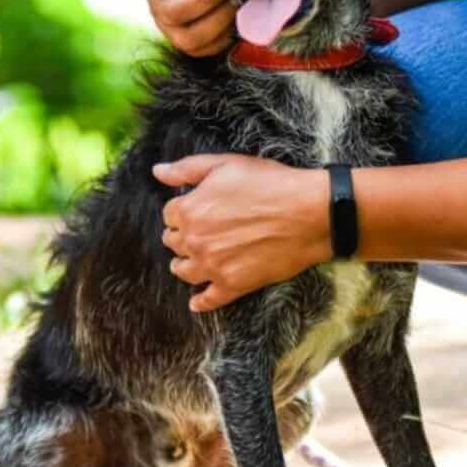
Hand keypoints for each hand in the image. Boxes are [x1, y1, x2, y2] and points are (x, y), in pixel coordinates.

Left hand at [154, 154, 333, 311]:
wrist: (308, 213)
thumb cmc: (270, 183)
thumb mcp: (226, 164)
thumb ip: (187, 169)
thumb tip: (158, 172)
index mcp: (189, 210)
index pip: (170, 215)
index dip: (183, 211)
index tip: (195, 210)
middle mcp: (195, 241)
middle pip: (173, 243)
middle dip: (182, 236)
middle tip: (198, 233)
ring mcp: (212, 266)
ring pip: (183, 271)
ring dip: (185, 265)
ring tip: (195, 262)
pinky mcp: (232, 285)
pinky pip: (207, 299)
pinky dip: (200, 302)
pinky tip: (197, 302)